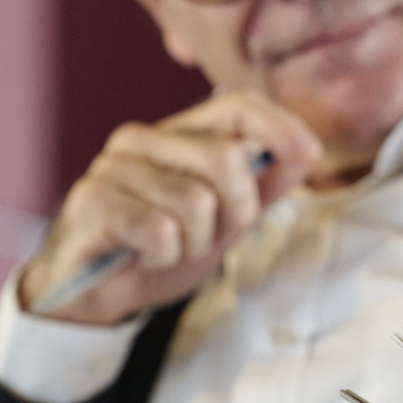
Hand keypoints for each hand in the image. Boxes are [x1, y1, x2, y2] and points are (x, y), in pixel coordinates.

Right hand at [16, 91, 321, 325]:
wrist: (93, 296)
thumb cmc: (158, 250)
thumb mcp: (222, 220)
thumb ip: (262, 186)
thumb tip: (307, 150)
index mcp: (177, 134)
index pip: (236, 105)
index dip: (278, 125)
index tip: (309, 152)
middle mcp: (142, 139)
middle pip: (226, 159)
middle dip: (235, 213)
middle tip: (208, 238)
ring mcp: (113, 166)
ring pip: (195, 203)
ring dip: (194, 244)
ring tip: (168, 250)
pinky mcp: (93, 200)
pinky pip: (161, 231)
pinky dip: (164, 257)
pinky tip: (143, 257)